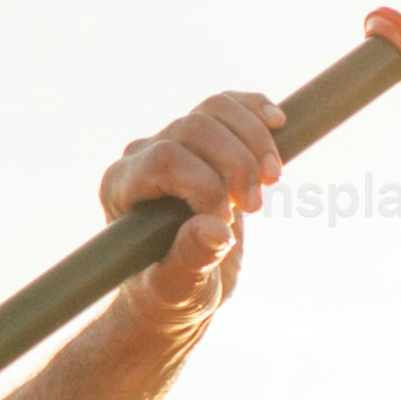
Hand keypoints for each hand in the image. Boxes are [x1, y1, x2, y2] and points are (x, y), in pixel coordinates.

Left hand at [103, 92, 281, 317]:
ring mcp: (172, 142)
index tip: (225, 222)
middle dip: (236, 164)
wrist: (184, 287)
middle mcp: (141, 157)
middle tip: (255, 207)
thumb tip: (214, 229)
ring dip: (254, 140)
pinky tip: (279, 123)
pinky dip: (256, 111)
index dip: (206, 184)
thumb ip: (190, 261)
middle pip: (194, 127)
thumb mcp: (179, 289)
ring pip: (214, 108)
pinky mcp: (203, 141)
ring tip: (271, 179)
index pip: (166, 159)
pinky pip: (229, 105)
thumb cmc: (171, 294)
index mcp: (121, 187)